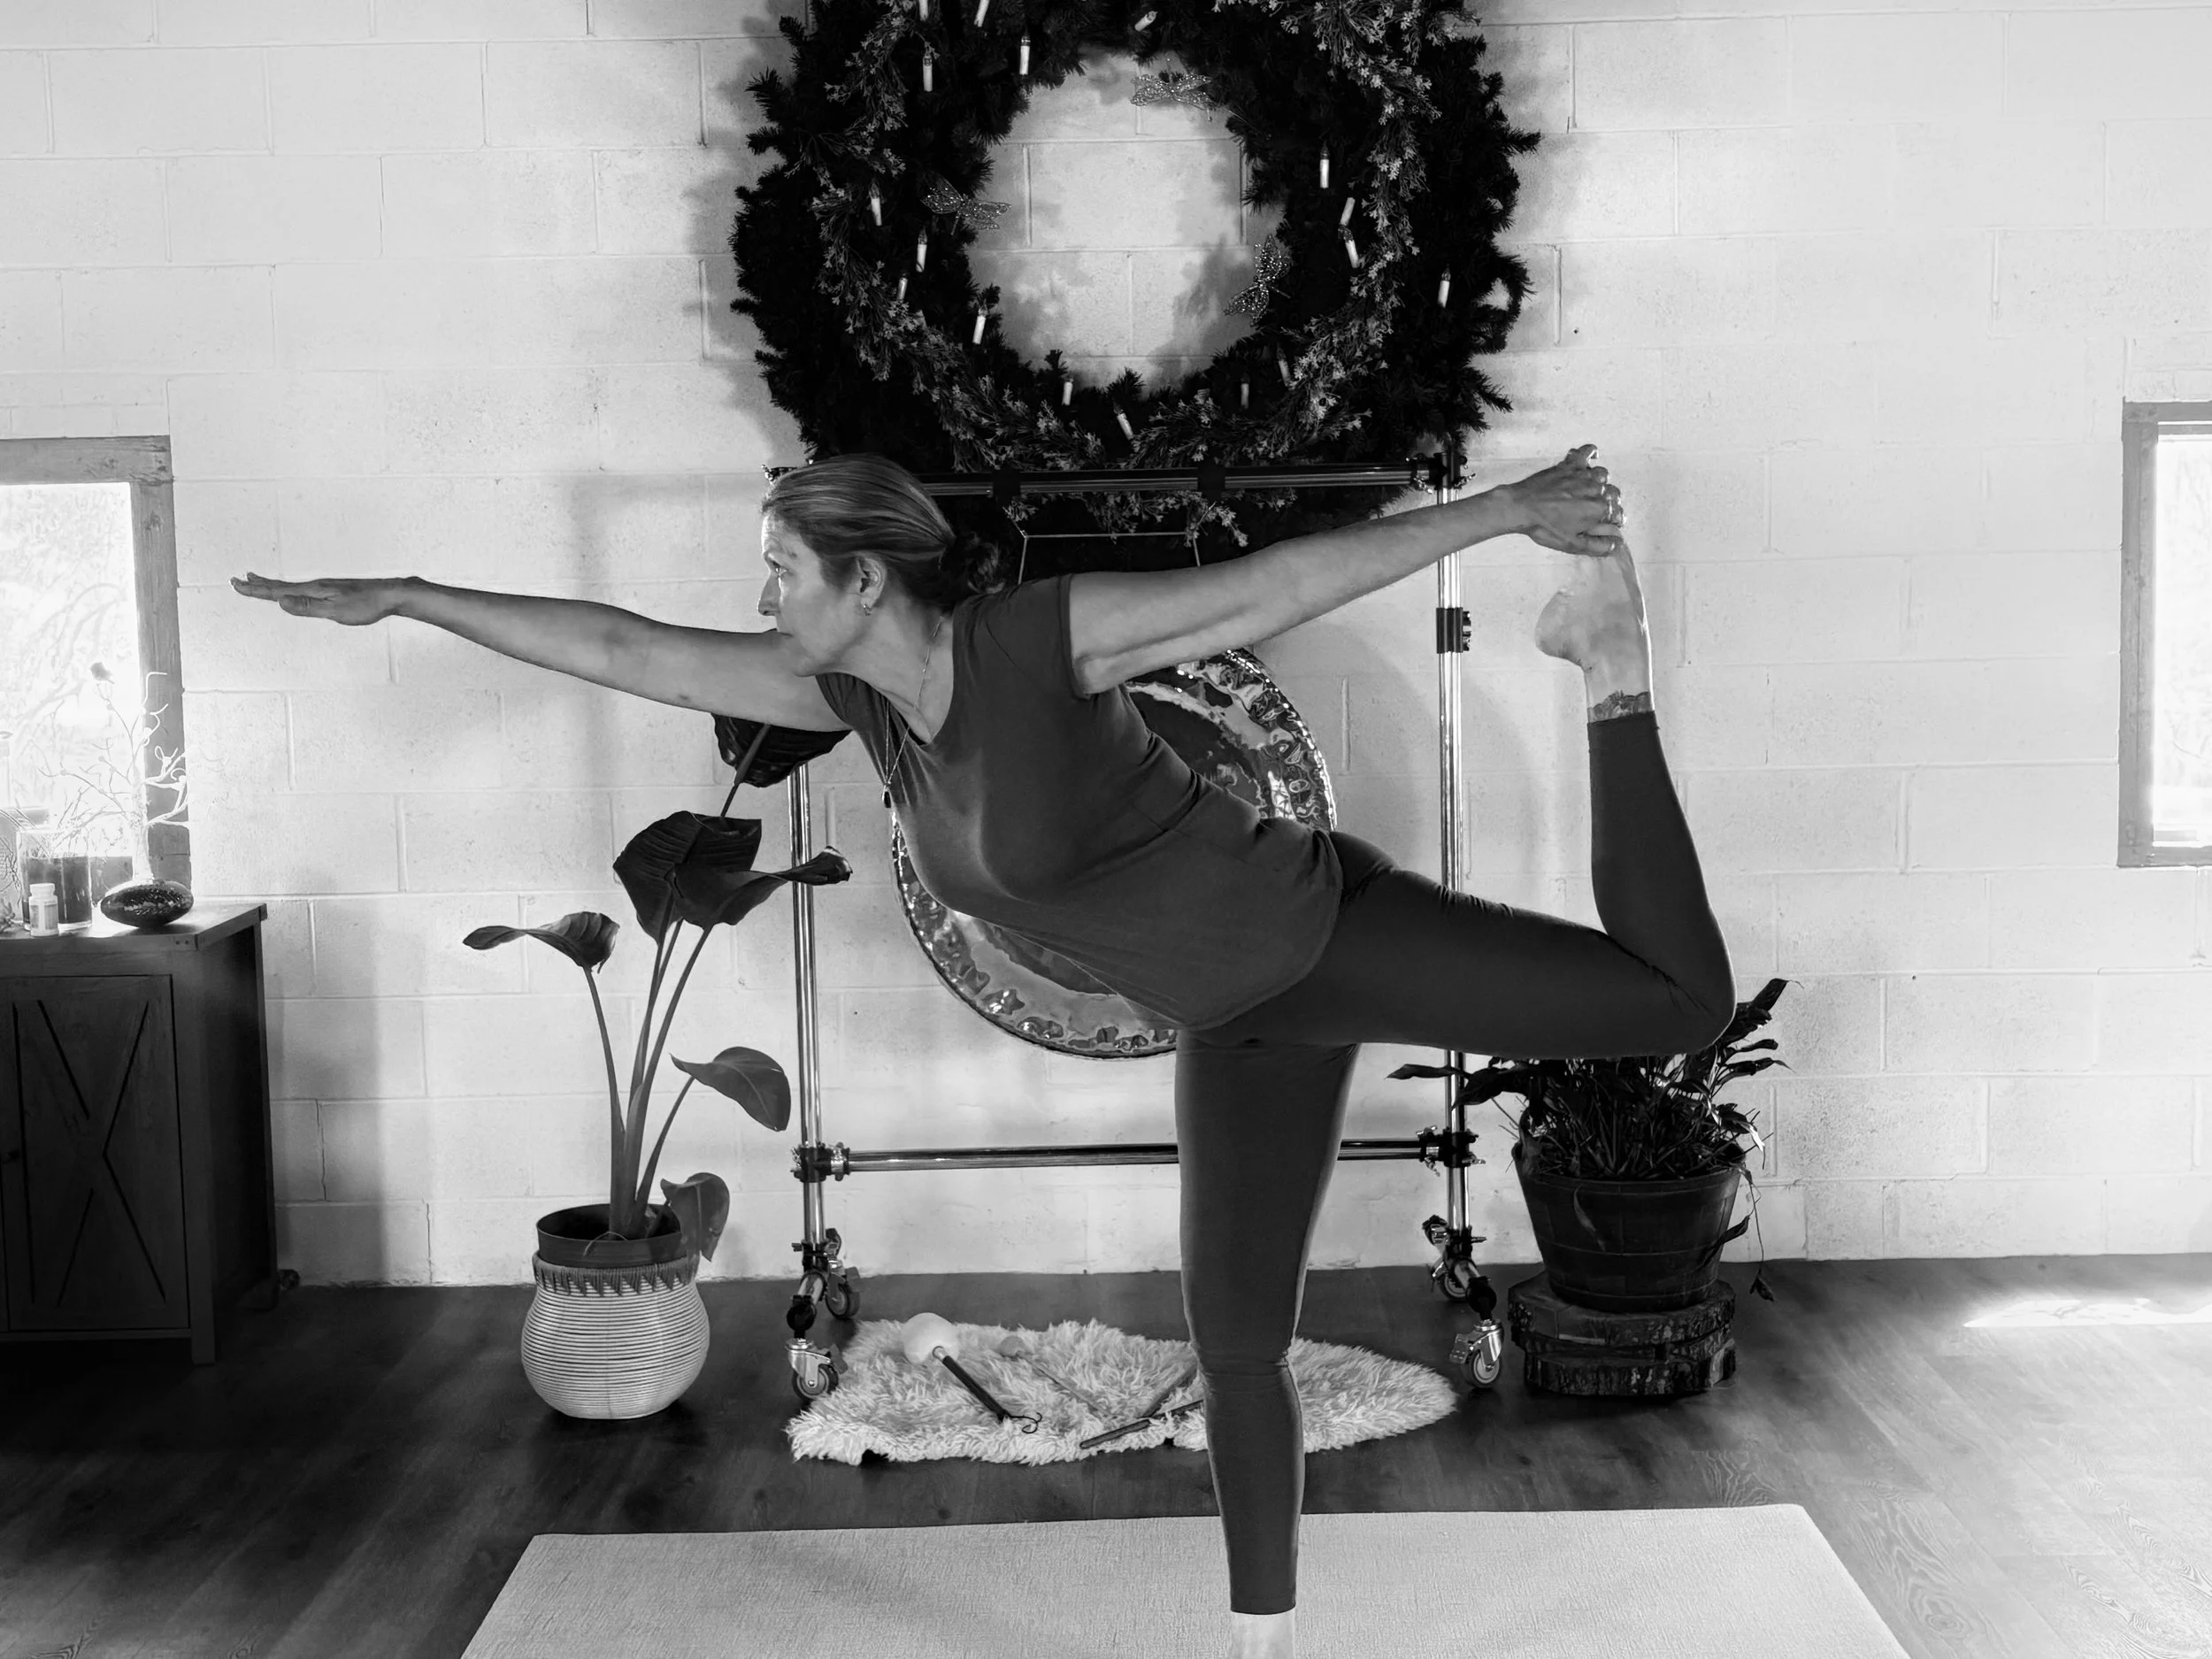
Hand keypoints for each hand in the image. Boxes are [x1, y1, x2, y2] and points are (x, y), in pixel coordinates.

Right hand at [230, 572, 407, 625]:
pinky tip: (292, 591)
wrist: (390, 595)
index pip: (277, 591)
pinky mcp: (332, 591)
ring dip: (270, 584)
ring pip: (290, 586)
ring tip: (256, 579)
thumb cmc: (366, 606)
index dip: (256, 590)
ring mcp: (324, 587)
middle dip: (257, 585)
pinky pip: (303, 589)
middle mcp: (315, 586)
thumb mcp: (336, 611)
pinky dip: (289, 588)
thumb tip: (280, 602)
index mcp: (313, 590)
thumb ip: (307, 608)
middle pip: (280, 586)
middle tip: (236, 580)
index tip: (236, 585)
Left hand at [1503, 444, 1625, 556]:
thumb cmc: (1544, 527)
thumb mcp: (1571, 543)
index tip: (1609, 522)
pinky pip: (1586, 452)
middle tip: (1597, 508)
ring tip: (1591, 489)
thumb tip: (1617, 545)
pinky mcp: (1569, 465)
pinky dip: (1591, 453)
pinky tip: (1592, 457)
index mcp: (1598, 510)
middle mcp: (1595, 489)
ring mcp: (1582, 475)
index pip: (1618, 514)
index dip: (1615, 520)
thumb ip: (1598, 546)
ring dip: (1601, 482)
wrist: (1520, 507)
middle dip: (1610, 502)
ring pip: (1603, 474)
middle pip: (1614, 493)